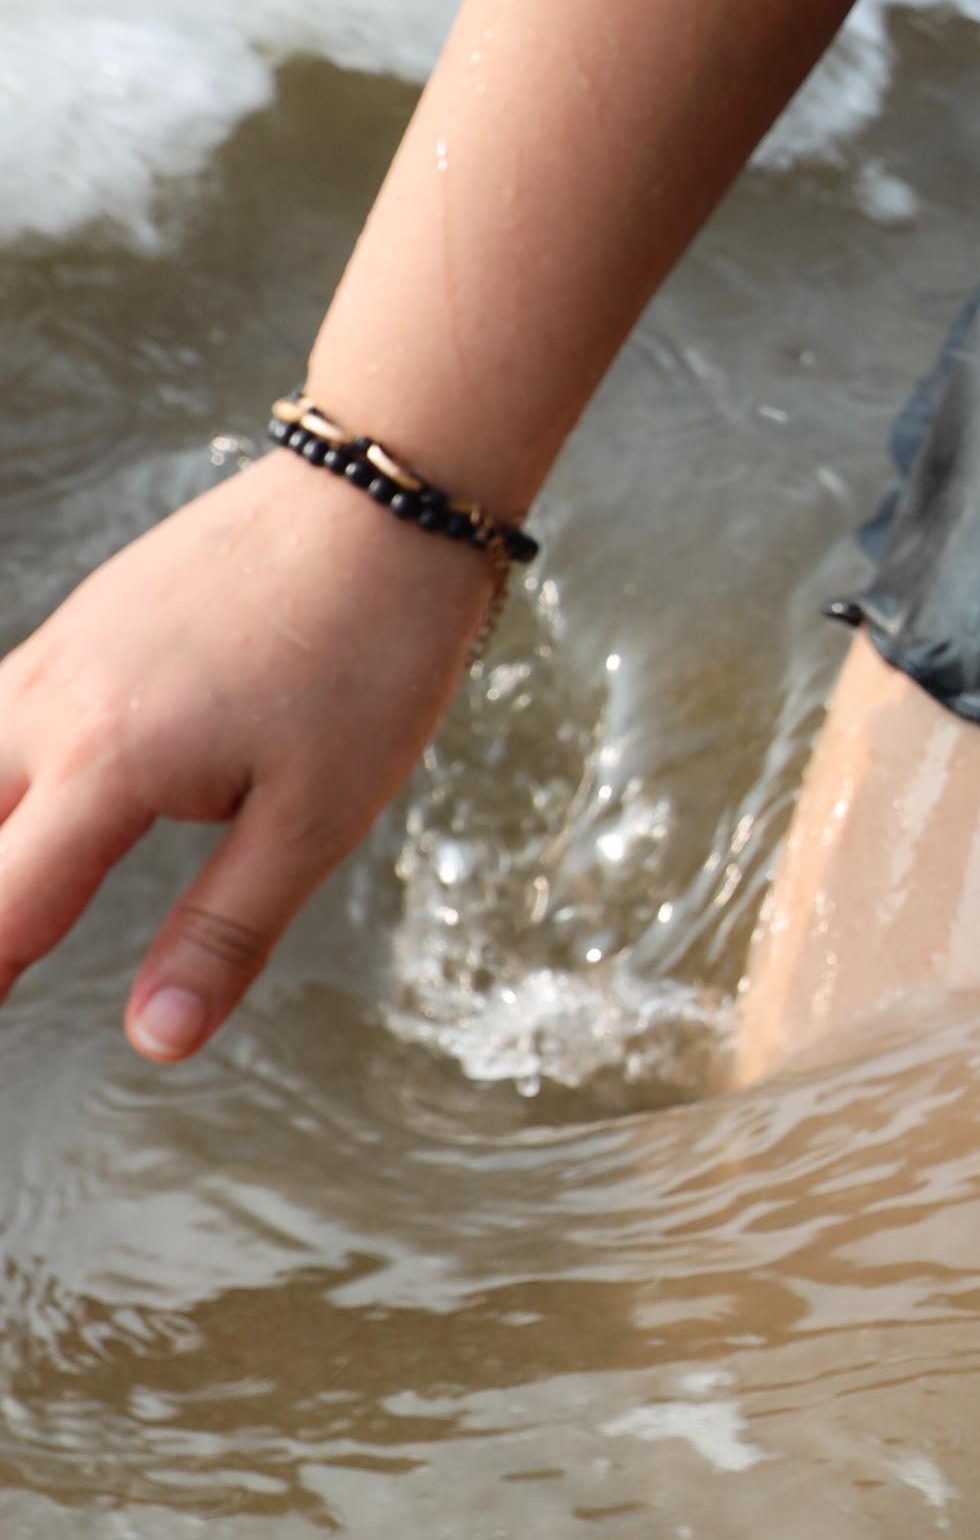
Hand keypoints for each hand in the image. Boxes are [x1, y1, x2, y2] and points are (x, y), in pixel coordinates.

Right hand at [0, 455, 501, 1061]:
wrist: (382, 499)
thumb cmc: (367, 657)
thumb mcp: (317, 819)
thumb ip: (225, 932)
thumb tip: (160, 1040)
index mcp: (105, 765)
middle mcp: (51, 706)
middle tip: (5, 971)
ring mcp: (56, 656)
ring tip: (9, 900)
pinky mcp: (79, 627)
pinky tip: (16, 805)